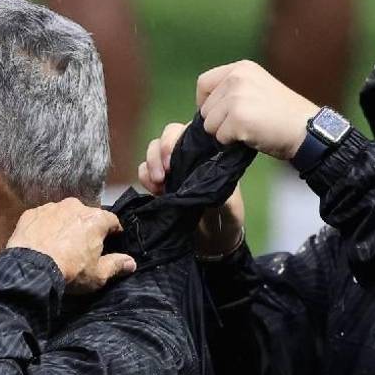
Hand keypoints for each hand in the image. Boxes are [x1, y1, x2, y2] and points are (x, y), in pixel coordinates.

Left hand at [7, 198, 136, 293]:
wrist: (31, 270)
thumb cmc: (71, 271)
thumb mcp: (99, 275)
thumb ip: (117, 265)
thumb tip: (132, 263)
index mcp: (96, 218)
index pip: (112, 221)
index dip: (113, 232)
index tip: (111, 242)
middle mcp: (75, 206)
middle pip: (86, 216)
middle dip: (87, 228)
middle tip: (82, 246)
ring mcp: (51, 207)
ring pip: (63, 215)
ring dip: (65, 226)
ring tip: (60, 244)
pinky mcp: (31, 213)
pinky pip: (43, 218)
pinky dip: (45, 227)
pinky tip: (42, 242)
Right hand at [137, 122, 246, 257]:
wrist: (213, 243)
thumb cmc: (226, 220)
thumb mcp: (231, 208)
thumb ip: (223, 195)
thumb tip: (208, 182)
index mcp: (208, 155)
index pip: (189, 132)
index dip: (176, 139)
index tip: (173, 159)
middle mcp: (188, 157)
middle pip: (167, 135)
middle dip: (160, 151)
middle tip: (163, 174)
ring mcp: (172, 169)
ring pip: (152, 150)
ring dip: (150, 163)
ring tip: (158, 183)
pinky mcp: (159, 184)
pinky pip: (144, 171)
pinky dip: (144, 177)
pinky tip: (155, 192)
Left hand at [197, 60, 319, 160]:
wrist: (306, 129)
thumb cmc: (284, 114)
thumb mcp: (258, 88)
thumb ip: (234, 90)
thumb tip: (207, 109)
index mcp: (241, 68)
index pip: (204, 83)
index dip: (205, 102)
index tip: (216, 114)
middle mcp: (236, 78)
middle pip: (205, 108)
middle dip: (217, 122)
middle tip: (242, 125)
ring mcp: (236, 97)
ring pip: (209, 125)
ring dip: (224, 133)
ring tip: (248, 130)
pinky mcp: (237, 117)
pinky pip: (220, 137)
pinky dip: (232, 143)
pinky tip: (251, 136)